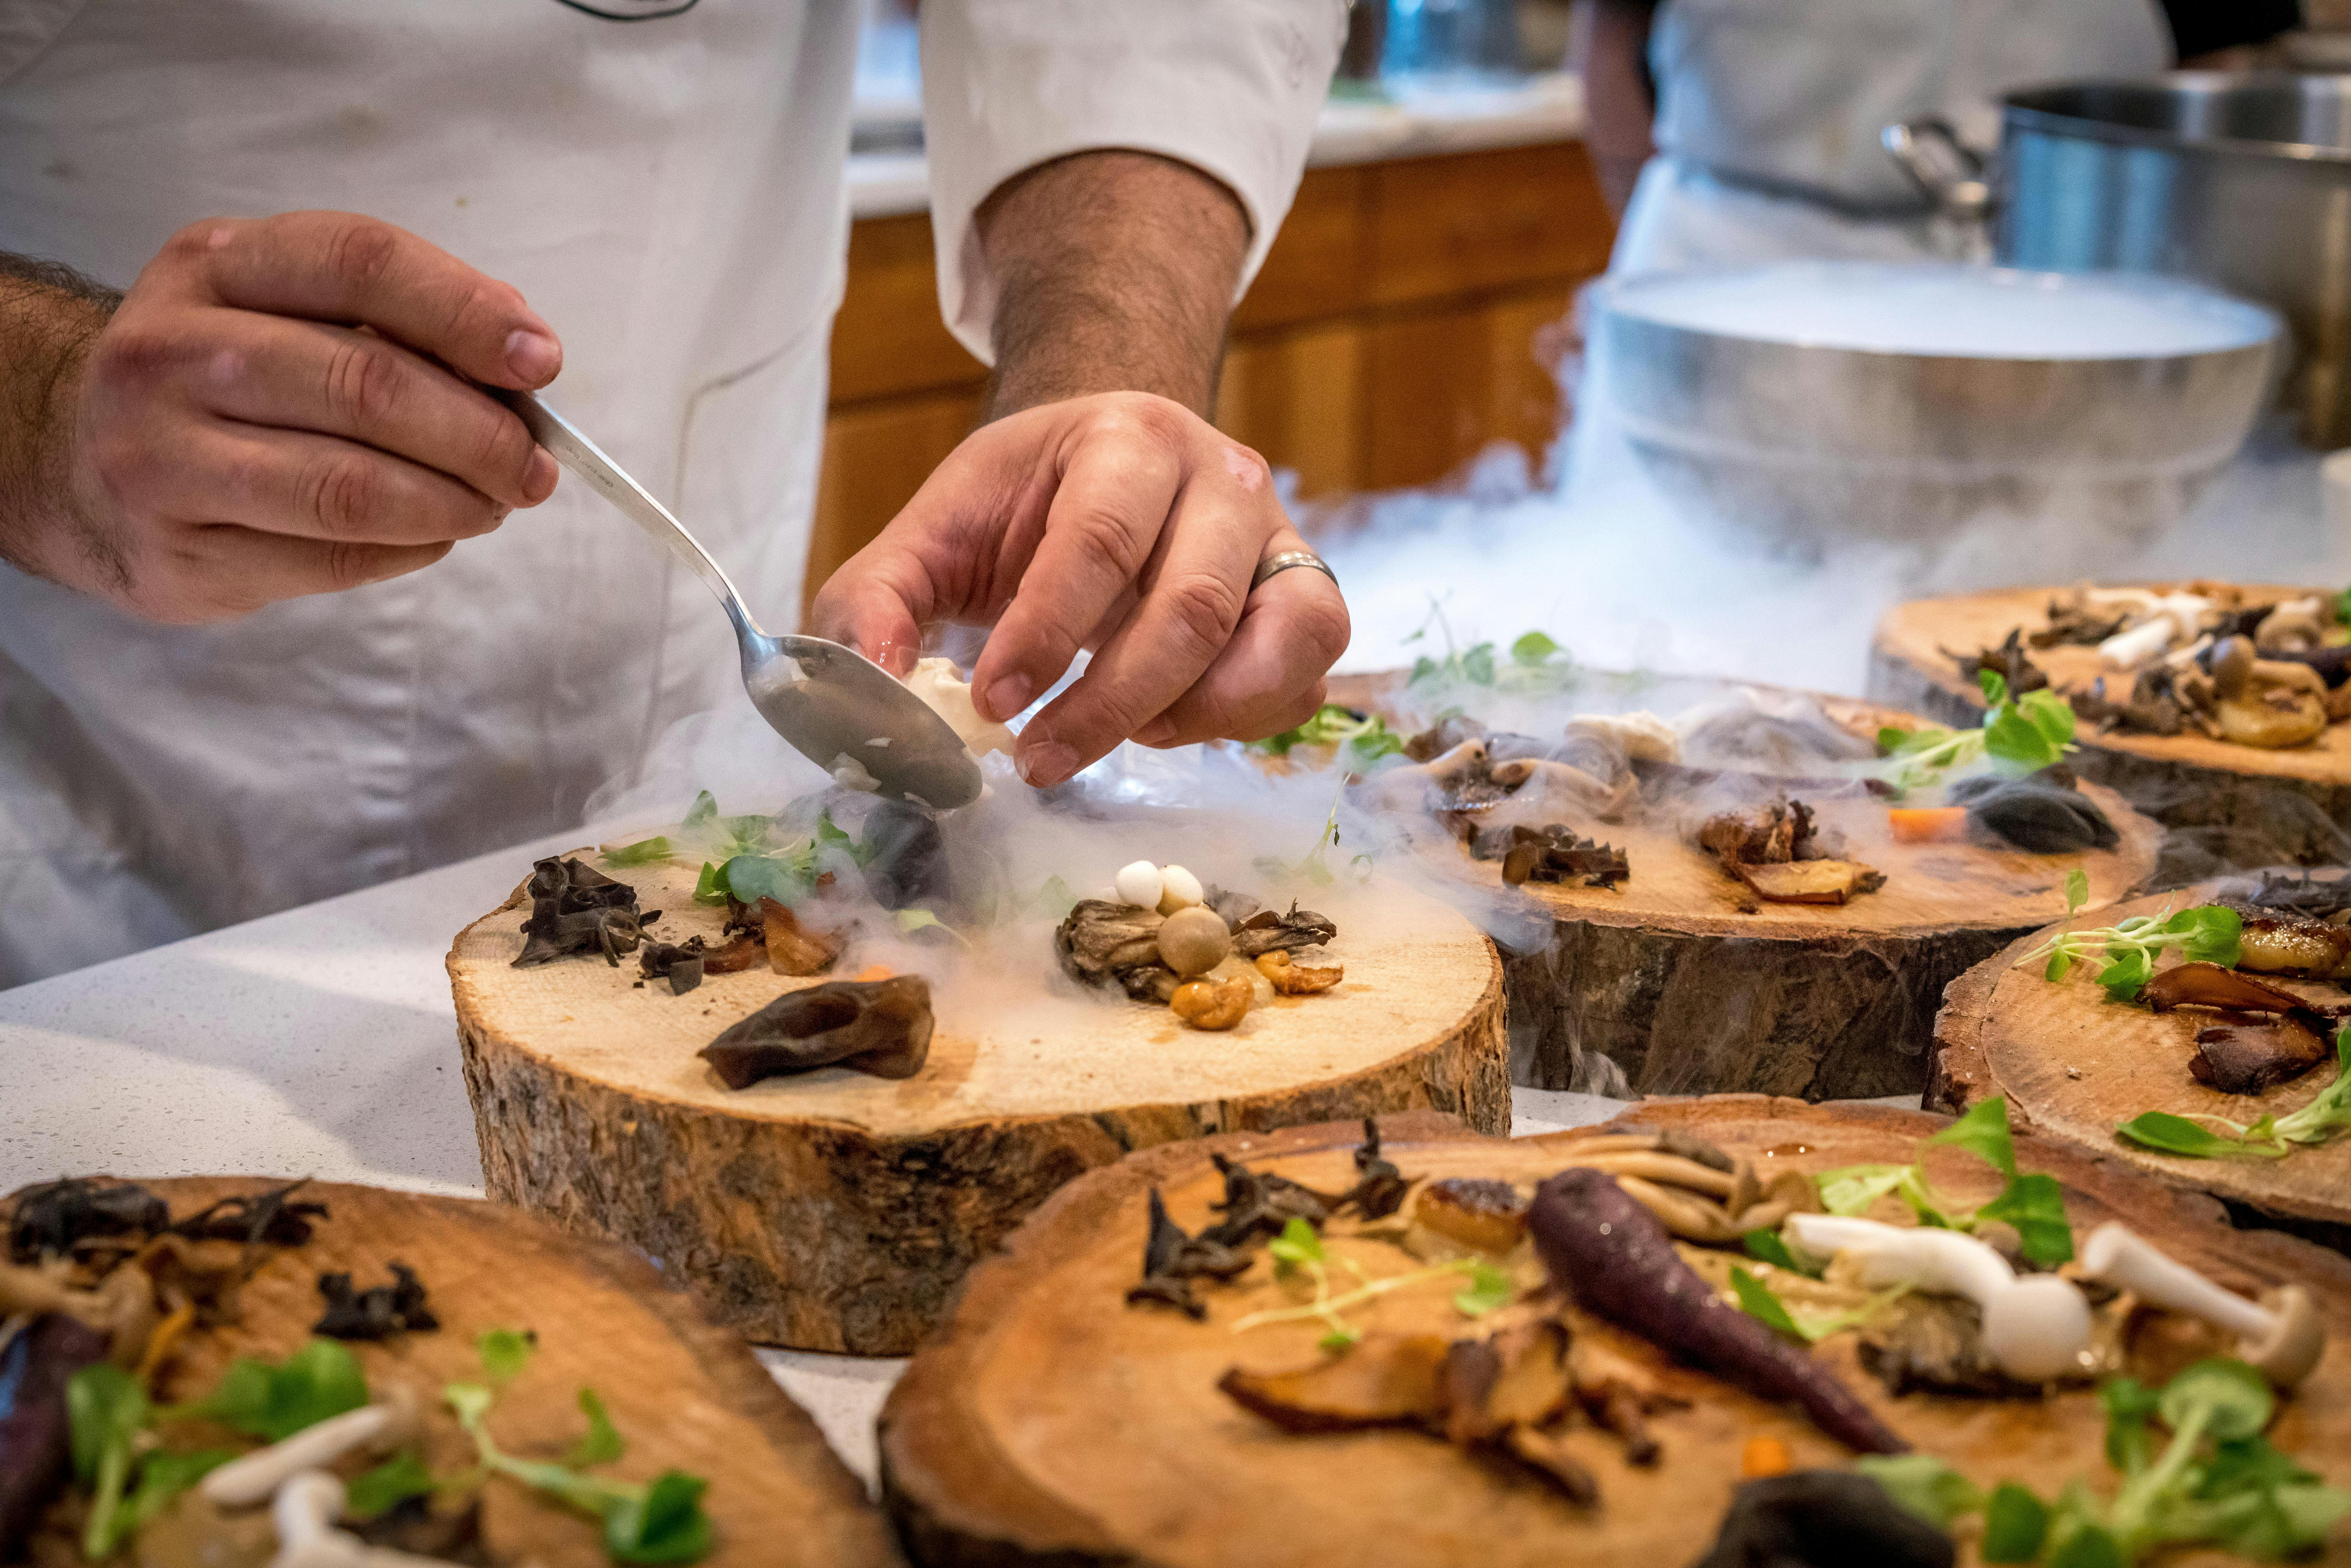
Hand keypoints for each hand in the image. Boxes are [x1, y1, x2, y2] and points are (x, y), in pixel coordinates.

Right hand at [14, 211, 560, 622]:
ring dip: (454, 502)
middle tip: (535, 467)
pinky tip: (433, 535)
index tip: (541, 363)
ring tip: (496, 503)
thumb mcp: (291, 311)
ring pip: (351, 487)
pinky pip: (332, 556)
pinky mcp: (179, 553)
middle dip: (480, 434)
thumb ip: (399, 319)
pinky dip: (410, 550)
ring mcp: (161, 457)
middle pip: (367, 385)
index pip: (360, 263)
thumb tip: (523, 354)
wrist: (82, 461)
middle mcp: (171, 352)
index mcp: (215, 266)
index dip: (465, 313)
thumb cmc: (226, 379)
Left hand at [812, 391, 1349, 786]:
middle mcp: (1223, 477)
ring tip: (1121, 739)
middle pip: (1191, 606)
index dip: (1045, 635)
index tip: (993, 706)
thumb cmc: (1023, 504)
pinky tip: (1170, 723)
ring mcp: (1280, 537)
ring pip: (1279, 642)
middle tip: (1039, 760)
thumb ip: (877, 600)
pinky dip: (1243, 721)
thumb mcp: (932, 532)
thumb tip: (873, 685)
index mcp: (1127, 438)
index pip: (1097, 541)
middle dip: (1110, 703)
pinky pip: (1305, 678)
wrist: (1113, 463)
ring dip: (1194, 716)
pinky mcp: (1306, 596)